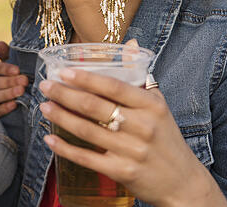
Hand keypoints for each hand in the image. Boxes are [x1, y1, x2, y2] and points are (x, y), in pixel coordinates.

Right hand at [0, 41, 27, 115]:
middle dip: (8, 81)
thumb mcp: (1, 66)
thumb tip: (0, 44)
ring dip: (6, 94)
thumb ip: (3, 55)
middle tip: (24, 81)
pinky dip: (3, 108)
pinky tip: (14, 105)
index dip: (2, 68)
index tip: (17, 70)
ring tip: (21, 91)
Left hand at [39, 68, 225, 206]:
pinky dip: (65, 148)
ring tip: (44, 107)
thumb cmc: (166, 138)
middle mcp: (142, 126)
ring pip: (87, 130)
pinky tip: (50, 139)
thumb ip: (140, 77)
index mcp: (151, 105)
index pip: (113, 86)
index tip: (63, 71)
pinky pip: (87, 158)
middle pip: (94, 106)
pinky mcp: (122, 172)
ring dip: (61, 117)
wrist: (183, 182)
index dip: (86, 78)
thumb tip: (128, 44)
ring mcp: (131, 150)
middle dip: (64, 94)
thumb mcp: (159, 105)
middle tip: (46, 86)